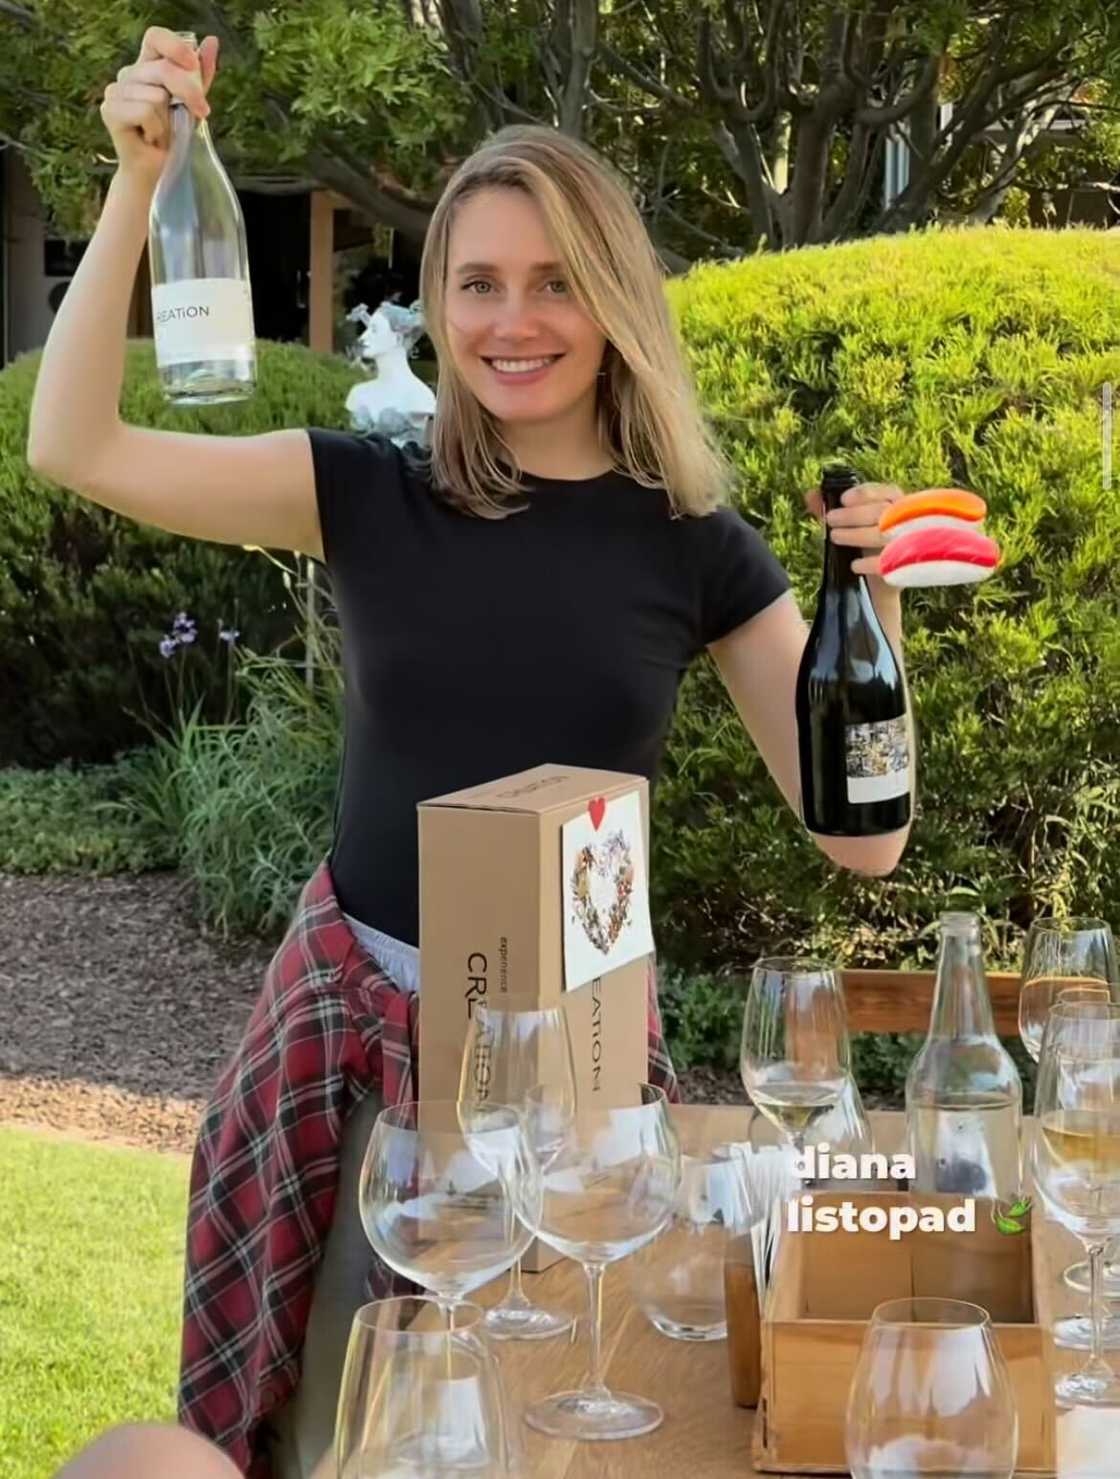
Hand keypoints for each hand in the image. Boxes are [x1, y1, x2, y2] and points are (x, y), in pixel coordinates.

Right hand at [100, 27, 218, 186]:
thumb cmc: (174, 136)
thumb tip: (212, 41)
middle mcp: (129, 74)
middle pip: (163, 70)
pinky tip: (149, 138)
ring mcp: (116, 91)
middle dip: (189, 94)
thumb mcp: (193, 103)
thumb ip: (201, 74)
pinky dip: (156, 130)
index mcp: (147, 66)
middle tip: (201, 114)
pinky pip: (145, 112)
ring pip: (157, 96)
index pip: (155, 37)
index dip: (175, 47)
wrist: (158, 170)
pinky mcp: (110, 110)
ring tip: (161, 132)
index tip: (193, 65)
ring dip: (168, 121)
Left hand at [804, 480, 903, 582]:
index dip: (864, 493)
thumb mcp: (848, 527)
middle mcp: (907, 523)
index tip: (843, 500)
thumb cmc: (865, 548)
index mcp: (898, 506)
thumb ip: (831, 509)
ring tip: (835, 537)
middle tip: (830, 520)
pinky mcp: (905, 568)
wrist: (879, 588)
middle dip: (853, 515)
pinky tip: (854, 565)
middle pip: (882, 511)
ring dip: (856, 534)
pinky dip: (869, 563)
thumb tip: (811, 495)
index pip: (886, 491)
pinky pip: (888, 563)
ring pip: (884, 534)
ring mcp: (908, 545)